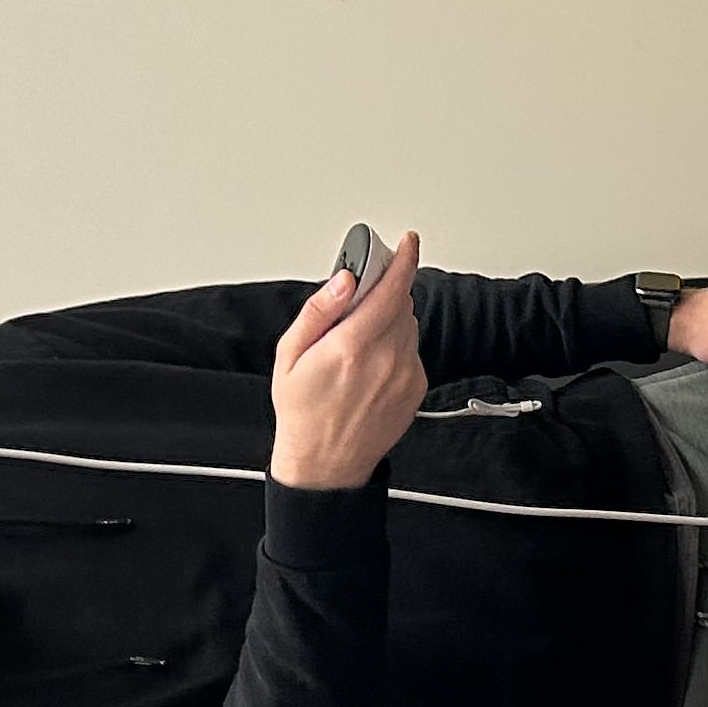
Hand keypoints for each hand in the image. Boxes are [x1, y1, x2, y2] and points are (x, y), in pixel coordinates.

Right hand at [270, 229, 427, 489]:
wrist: (326, 464)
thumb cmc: (302, 411)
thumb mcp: (290, 355)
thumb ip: (319, 311)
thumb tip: (344, 281)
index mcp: (352, 347)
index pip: (391, 289)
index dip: (403, 260)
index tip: (407, 242)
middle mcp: (385, 360)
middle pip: (401, 302)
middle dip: (383, 293)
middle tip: (357, 303)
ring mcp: (405, 375)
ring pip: (408, 324)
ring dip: (389, 320)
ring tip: (357, 345)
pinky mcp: (417, 387)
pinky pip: (411, 349)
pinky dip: (396, 345)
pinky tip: (370, 365)